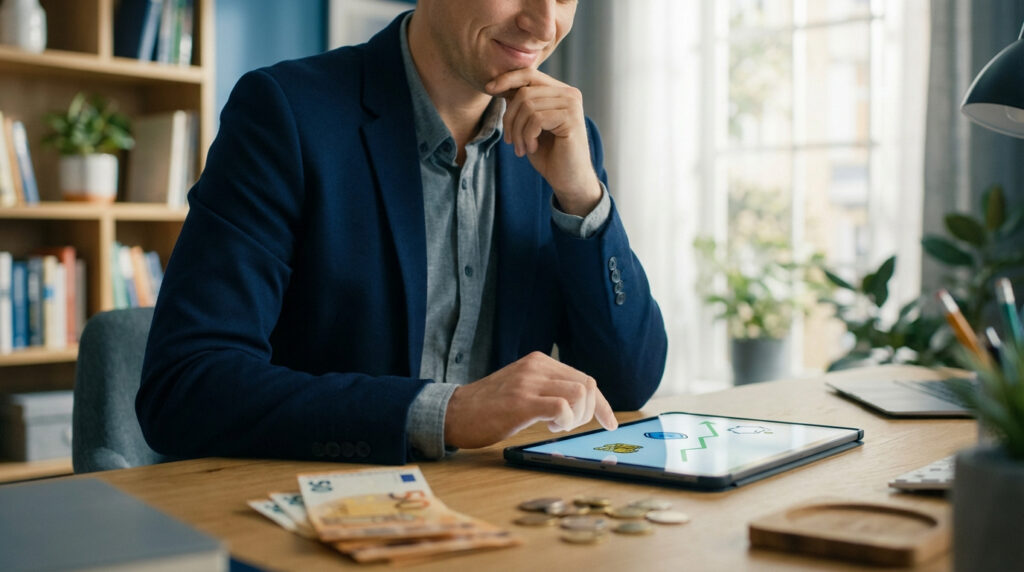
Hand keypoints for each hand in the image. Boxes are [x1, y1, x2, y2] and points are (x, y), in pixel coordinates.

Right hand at [444, 352, 618, 448]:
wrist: (453, 413)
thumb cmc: (488, 407)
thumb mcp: (522, 388)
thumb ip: (547, 388)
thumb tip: (580, 403)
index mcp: (539, 362)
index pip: (584, 378)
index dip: (601, 404)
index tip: (610, 424)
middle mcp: (536, 366)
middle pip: (587, 385)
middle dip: (589, 412)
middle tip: (567, 427)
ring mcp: (528, 382)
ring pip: (580, 393)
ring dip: (577, 417)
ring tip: (556, 426)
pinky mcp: (521, 402)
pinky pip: (562, 407)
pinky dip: (565, 421)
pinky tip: (549, 427)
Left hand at [485, 69, 601, 216]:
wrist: (568, 180)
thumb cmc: (549, 154)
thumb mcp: (529, 125)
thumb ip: (521, 104)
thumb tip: (500, 85)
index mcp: (560, 91)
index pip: (529, 74)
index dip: (507, 79)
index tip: (488, 89)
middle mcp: (569, 93)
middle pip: (524, 91)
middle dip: (510, 118)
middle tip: (511, 141)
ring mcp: (572, 104)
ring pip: (528, 105)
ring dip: (518, 131)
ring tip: (521, 148)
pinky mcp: (572, 118)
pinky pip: (536, 119)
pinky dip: (527, 136)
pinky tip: (532, 148)